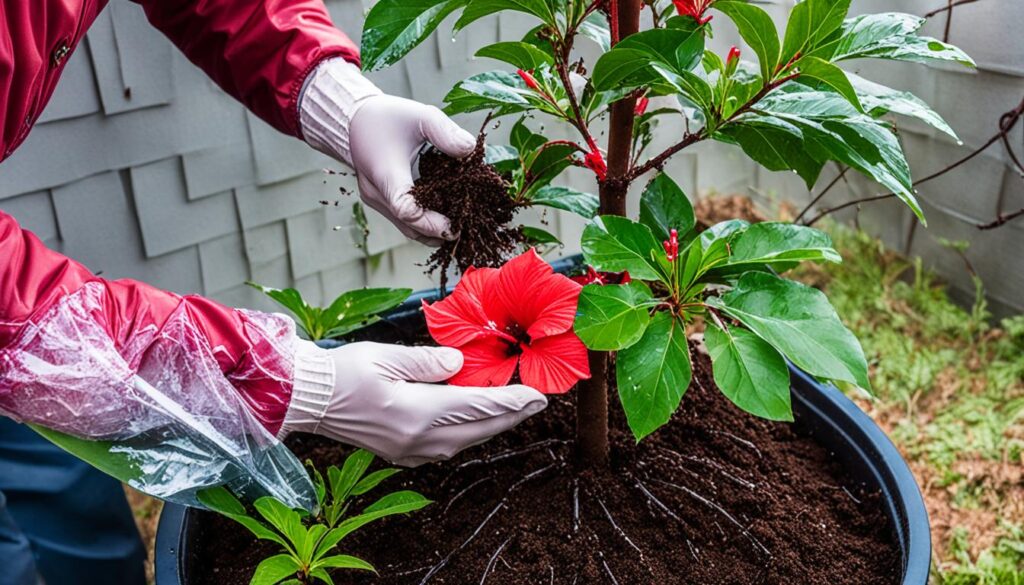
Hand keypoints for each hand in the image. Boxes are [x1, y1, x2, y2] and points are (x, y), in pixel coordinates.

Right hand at [280, 342, 547, 466]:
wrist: (306, 398)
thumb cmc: (342, 372)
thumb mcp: (387, 356)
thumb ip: (428, 362)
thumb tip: (460, 363)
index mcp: (416, 412)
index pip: (477, 406)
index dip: (511, 401)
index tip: (538, 396)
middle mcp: (417, 438)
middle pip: (478, 430)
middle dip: (510, 416)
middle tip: (535, 403)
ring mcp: (408, 450)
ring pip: (465, 442)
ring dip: (491, 426)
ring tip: (512, 410)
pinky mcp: (400, 452)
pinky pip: (446, 447)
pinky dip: (468, 434)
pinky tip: (474, 422)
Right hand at [299, 59, 475, 244]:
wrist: (355, 120)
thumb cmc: (387, 116)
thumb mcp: (420, 115)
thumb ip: (444, 131)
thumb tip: (469, 149)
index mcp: (386, 173)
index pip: (405, 208)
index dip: (430, 222)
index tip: (454, 226)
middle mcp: (377, 193)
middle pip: (408, 225)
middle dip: (437, 232)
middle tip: (465, 229)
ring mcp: (377, 200)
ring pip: (406, 228)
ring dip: (431, 233)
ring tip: (460, 227)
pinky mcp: (381, 201)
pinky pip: (403, 220)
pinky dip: (424, 223)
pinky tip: (445, 218)